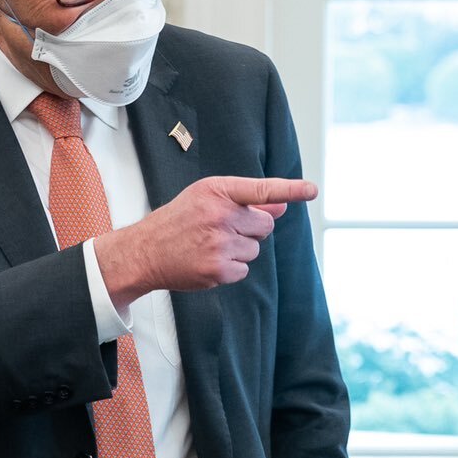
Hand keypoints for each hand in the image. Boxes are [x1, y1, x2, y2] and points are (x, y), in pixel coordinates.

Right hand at [94, 176, 317, 309]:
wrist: (146, 251)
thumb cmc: (179, 221)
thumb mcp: (207, 200)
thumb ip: (247, 202)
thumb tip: (282, 206)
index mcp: (217, 191)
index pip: (261, 189)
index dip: (290, 189)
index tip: (312, 191)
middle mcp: (220, 215)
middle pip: (265, 225)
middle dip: (252, 229)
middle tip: (223, 230)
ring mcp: (220, 243)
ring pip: (255, 249)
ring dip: (240, 250)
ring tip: (211, 246)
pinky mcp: (219, 269)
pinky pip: (244, 269)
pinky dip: (231, 268)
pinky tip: (209, 261)